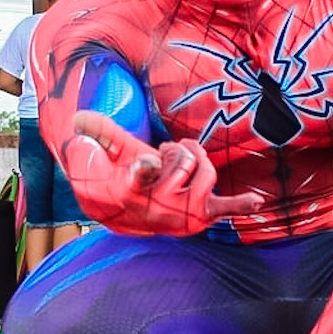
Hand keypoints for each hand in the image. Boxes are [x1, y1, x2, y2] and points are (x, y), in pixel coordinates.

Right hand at [61, 111, 262, 237]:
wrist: (131, 215)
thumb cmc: (122, 179)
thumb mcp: (109, 154)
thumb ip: (98, 133)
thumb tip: (76, 118)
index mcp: (133, 189)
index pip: (139, 177)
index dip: (143, 169)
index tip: (147, 163)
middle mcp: (160, 203)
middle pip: (184, 162)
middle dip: (178, 152)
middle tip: (165, 158)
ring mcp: (183, 209)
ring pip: (205, 172)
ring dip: (195, 162)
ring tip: (180, 168)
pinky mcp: (201, 213)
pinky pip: (223, 208)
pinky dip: (240, 205)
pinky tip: (256, 202)